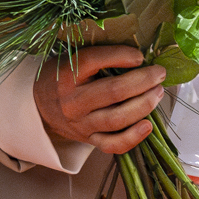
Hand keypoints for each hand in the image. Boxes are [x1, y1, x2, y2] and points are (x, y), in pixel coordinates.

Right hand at [35, 43, 169, 156]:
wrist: (38, 109)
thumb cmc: (61, 78)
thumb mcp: (69, 60)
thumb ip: (97, 56)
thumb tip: (138, 54)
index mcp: (67, 75)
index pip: (94, 60)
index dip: (121, 55)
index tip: (140, 55)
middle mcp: (73, 101)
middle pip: (113, 92)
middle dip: (143, 81)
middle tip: (159, 73)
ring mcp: (81, 124)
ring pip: (117, 119)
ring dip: (144, 105)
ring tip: (158, 93)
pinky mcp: (89, 140)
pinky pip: (112, 144)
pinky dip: (133, 137)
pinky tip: (148, 126)